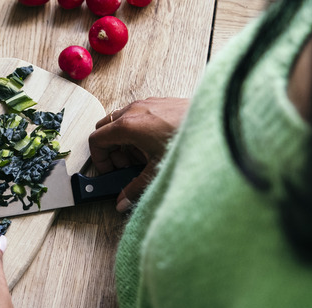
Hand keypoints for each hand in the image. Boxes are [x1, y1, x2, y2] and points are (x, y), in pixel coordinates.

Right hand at [89, 97, 188, 211]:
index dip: (99, 159)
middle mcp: (134, 110)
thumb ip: (135, 189)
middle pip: (105, 128)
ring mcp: (146, 104)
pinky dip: (138, 131)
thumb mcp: (157, 171)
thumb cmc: (187, 141)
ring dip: (124, 141)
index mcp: (127, 126)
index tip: (110, 171)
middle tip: (125, 166)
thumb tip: (123, 201)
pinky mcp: (159, 102)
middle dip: (111, 150)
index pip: (96, 140)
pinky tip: (155, 146)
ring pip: (120, 121)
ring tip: (142, 158)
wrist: (216, 123)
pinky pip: (137, 115)